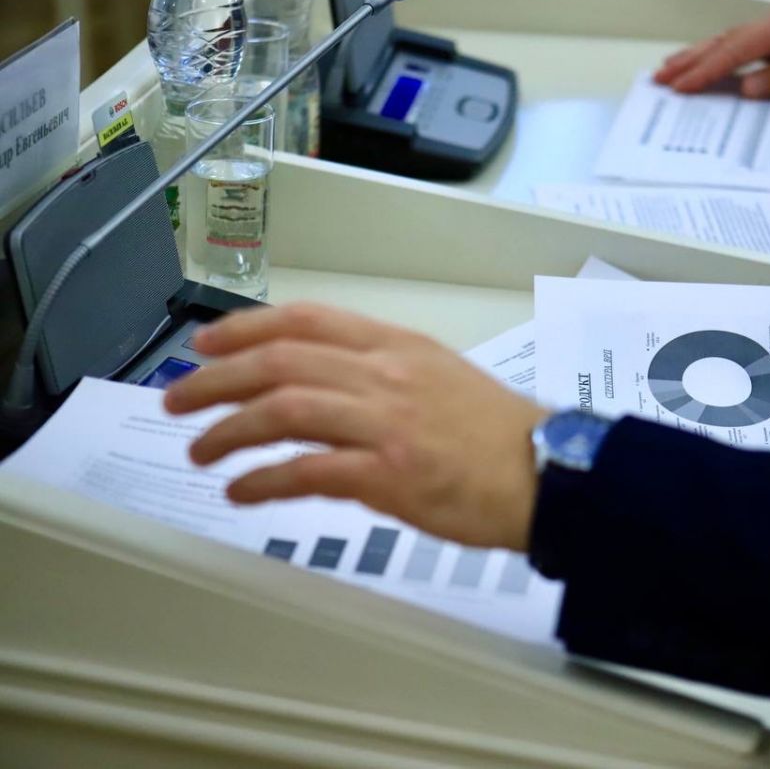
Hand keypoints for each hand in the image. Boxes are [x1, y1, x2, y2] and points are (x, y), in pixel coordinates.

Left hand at [163, 304, 546, 551]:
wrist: (547, 473)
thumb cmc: (497, 433)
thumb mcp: (440, 375)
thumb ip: (381, 372)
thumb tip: (321, 385)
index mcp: (397, 346)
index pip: (307, 320)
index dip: (245, 328)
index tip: (207, 344)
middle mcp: (385, 375)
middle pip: (280, 362)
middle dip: (215, 380)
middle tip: (178, 401)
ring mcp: (386, 423)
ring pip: (283, 410)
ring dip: (228, 432)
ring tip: (201, 451)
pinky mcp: (390, 474)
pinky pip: (308, 471)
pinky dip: (264, 481)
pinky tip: (242, 491)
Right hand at [654, 0, 769, 97]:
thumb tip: (746, 88)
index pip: (733, 53)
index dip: (703, 72)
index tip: (679, 87)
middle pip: (722, 42)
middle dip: (690, 61)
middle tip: (659, 78)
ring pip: (731, 39)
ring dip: (700, 54)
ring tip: (673, 68)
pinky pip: (747, 40)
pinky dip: (723, 50)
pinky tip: (714, 58)